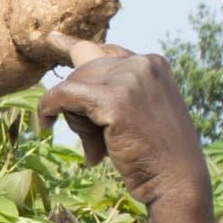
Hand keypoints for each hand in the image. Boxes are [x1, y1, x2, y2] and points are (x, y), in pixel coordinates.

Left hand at [36, 35, 210, 209]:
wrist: (178, 183)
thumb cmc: (155, 158)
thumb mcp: (136, 118)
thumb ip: (107, 100)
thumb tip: (60, 101)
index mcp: (153, 64)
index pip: (106, 51)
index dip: (75, 47)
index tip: (52, 39)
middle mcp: (143, 63)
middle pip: (84, 70)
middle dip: (80, 106)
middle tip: (97, 144)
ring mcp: (130, 78)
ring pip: (74, 84)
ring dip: (75, 119)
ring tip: (97, 149)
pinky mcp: (114, 100)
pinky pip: (64, 95)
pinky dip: (49, 108)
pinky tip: (45, 125)